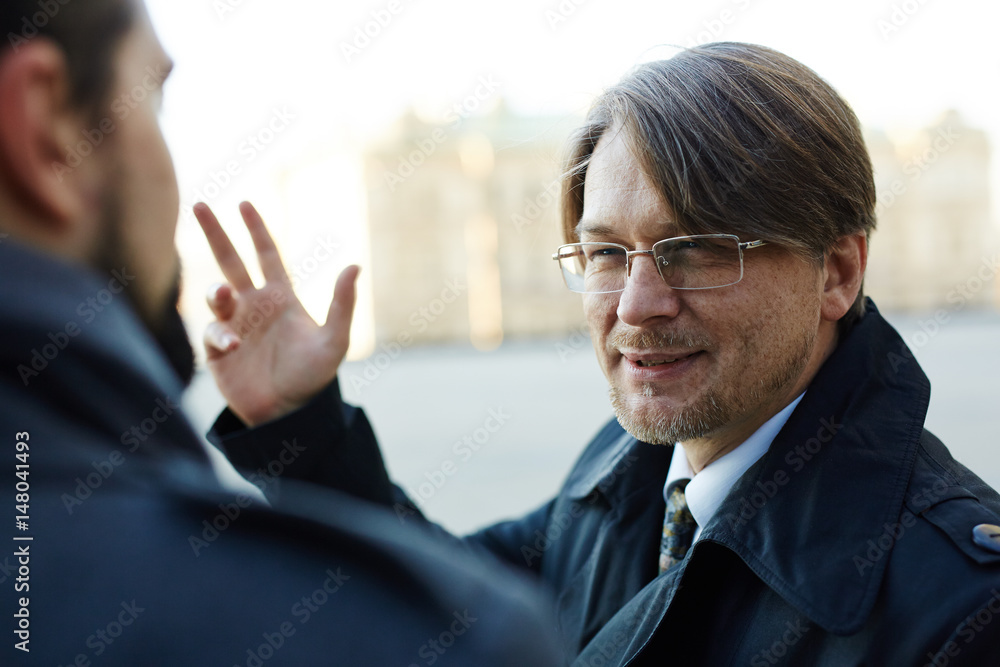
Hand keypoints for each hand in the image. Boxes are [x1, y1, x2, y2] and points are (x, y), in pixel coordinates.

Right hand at [194, 201, 358, 426]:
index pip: (266, 255)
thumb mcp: (335, 340)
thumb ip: (342, 304)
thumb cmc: (314, 376)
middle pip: (229, 261)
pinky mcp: (217, 351)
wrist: (289, 413)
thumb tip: (354, 265)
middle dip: (215, 233)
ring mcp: (233, 326)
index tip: (245, 204)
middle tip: (201, 205)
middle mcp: (253, 306)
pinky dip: (219, 334)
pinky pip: (212, 333)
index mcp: (280, 297)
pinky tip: (232, 347)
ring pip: (215, 295)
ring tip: (225, 296)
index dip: (256, 230)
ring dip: (217, 291)